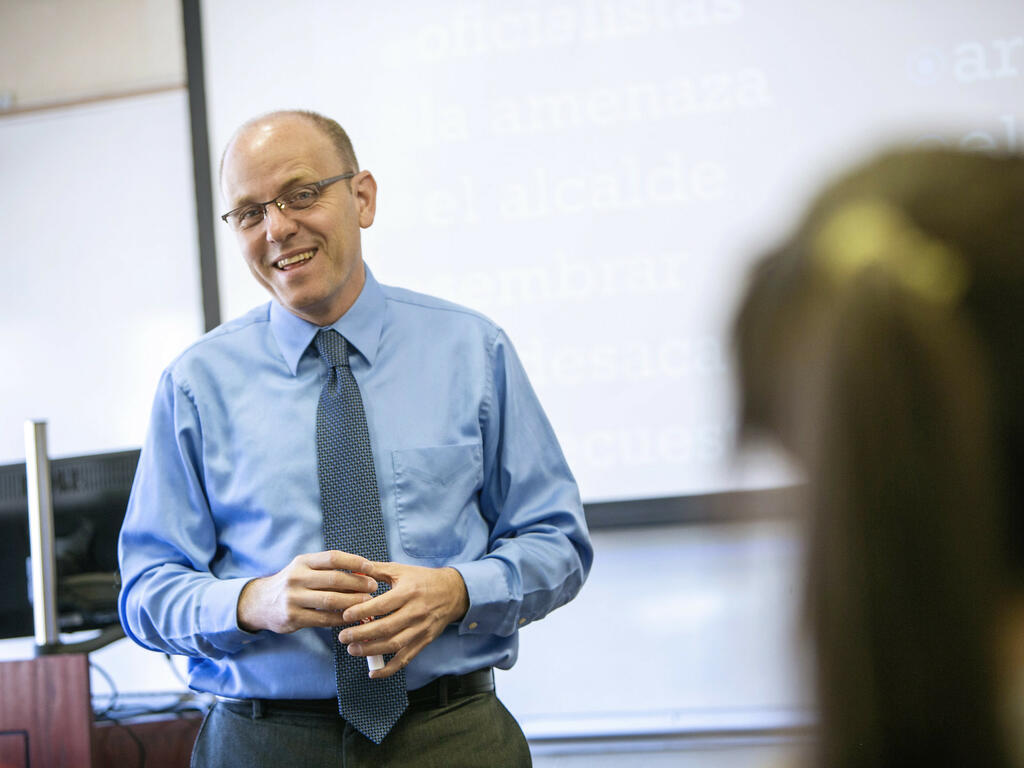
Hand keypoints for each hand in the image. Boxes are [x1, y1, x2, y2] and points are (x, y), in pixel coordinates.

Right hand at [237, 550, 378, 633]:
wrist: (260, 603)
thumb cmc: (292, 584)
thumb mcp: (304, 569)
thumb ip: (328, 569)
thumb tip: (362, 572)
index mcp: (302, 562)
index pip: (333, 557)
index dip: (355, 562)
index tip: (371, 568)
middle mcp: (296, 577)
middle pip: (335, 579)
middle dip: (358, 583)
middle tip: (374, 587)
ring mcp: (293, 598)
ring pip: (331, 600)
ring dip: (353, 602)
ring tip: (368, 603)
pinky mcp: (293, 617)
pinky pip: (323, 619)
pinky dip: (341, 618)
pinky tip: (352, 617)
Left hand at [338, 563, 468, 678]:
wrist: (453, 592)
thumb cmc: (423, 580)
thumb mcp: (401, 570)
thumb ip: (376, 570)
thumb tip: (352, 570)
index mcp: (408, 592)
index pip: (383, 605)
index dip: (362, 611)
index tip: (345, 615)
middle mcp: (416, 612)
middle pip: (386, 628)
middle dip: (361, 634)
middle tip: (343, 637)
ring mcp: (420, 629)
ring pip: (394, 645)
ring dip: (371, 650)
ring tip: (352, 650)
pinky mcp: (424, 641)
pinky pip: (406, 659)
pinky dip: (389, 669)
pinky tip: (373, 672)